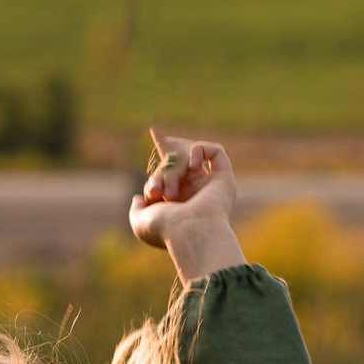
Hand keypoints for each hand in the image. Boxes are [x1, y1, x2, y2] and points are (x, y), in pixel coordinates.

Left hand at [129, 132, 244, 282]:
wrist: (189, 233)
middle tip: (157, 192)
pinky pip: (215, 151)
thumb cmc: (164, 229)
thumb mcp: (140, 221)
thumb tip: (141, 198)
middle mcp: (195, 193)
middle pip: (176, 163)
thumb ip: (138, 208)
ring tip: (170, 193)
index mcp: (178, 202)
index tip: (153, 131)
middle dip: (162, 174)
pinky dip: (200, 150)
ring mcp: (211, 185)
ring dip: (174, 170)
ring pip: (189, 158)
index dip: (162, 149)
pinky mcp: (225, 179)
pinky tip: (192, 165)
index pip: (170, 171)